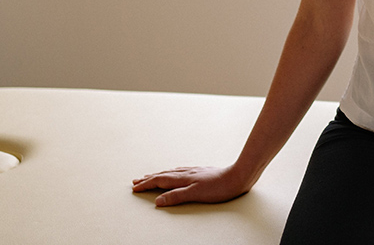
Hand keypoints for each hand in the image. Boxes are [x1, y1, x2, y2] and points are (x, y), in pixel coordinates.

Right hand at [132, 164, 251, 206]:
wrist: (238, 176)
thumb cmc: (219, 187)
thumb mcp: (195, 194)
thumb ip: (176, 197)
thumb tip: (158, 201)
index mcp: (183, 179)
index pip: (159, 181)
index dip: (146, 185)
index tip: (134, 188)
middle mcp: (187, 173)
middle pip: (163, 175)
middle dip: (148, 179)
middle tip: (136, 181)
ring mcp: (194, 172)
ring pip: (171, 172)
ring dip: (159, 174)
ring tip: (150, 175)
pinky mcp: (201, 172)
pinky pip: (181, 171)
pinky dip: (172, 172)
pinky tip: (176, 172)